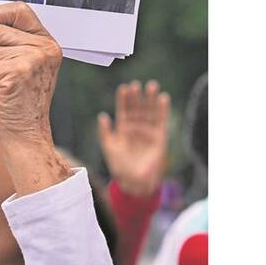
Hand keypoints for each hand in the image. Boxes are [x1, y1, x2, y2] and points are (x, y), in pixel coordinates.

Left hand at [98, 80, 170, 196]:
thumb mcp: (109, 147)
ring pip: (150, 112)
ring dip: (151, 99)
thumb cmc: (119, 165)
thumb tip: (102, 115)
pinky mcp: (159, 137)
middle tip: (137, 84)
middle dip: (138, 97)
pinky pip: (161, 121)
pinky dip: (163, 110)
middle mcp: (136, 128)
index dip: (124, 99)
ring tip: (152, 86)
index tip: (124, 87)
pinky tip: (163, 98)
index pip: (124, 110)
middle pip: (138, 108)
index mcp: (123, 128)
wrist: (133, 180)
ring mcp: (148, 132)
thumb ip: (105, 132)